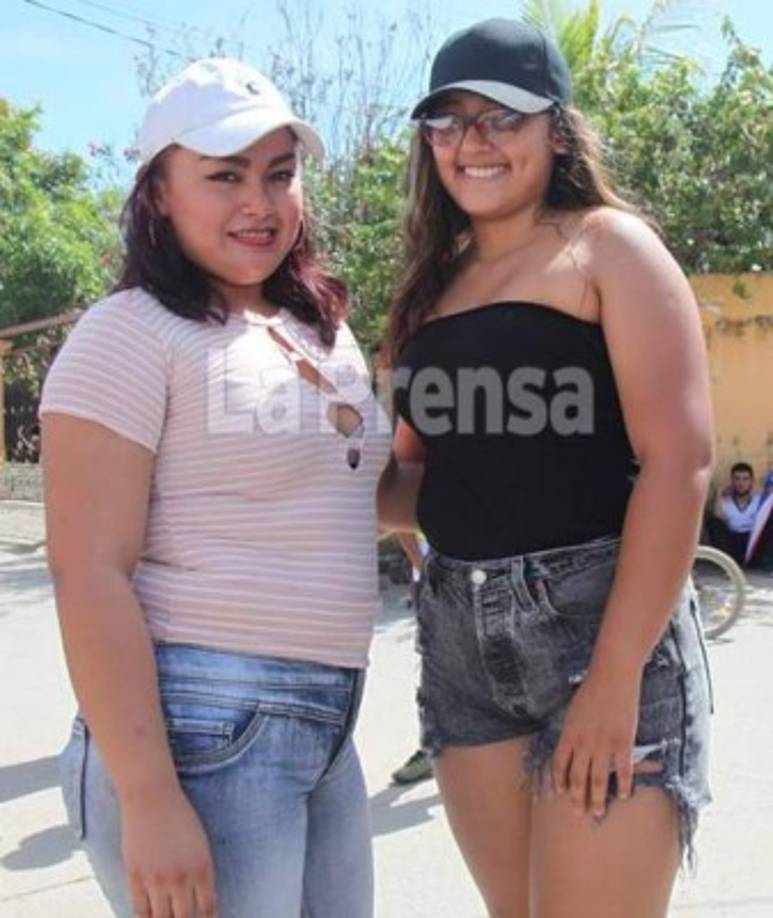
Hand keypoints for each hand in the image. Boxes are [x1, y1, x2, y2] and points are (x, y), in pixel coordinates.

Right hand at [120, 785, 217, 916]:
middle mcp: (180, 878)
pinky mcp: (134, 877)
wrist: (152, 797)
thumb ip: (202, 874)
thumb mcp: (200, 844)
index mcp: (202, 868)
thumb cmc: (180, 817)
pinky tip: (151, 917)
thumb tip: (204, 904)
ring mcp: (156, 879)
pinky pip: (140, 910)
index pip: (207, 910)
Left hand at [551, 665, 641, 819]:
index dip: (559, 782)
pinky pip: (623, 771)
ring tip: (597, 812)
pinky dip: (624, 785)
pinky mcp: (623, 742)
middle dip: (577, 798)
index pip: (559, 765)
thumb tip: (573, 748)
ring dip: (597, 798)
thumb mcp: (574, 711)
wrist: (612, 675)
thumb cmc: (592, 689)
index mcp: (569, 734)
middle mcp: (583, 743)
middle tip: (579, 813)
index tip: (561, 793)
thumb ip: (573, 732)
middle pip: (577, 778)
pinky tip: (625, 795)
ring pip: (598, 780)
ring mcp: (603, 745)